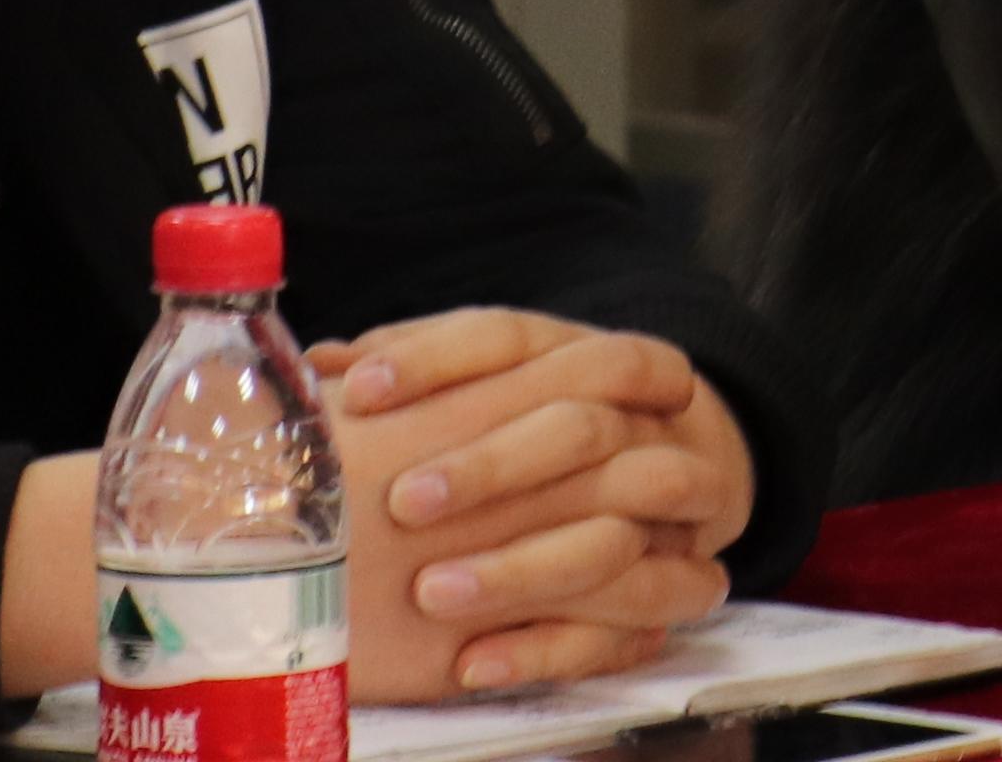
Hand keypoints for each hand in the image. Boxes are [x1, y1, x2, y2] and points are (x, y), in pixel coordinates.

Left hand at [317, 312, 755, 698]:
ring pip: (611, 534)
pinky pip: (626, 624)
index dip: (435, 360)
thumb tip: (321, 364)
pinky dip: (547, 647)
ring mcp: (663, 497)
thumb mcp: (489, 376)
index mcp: (568, 355)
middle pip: (576, 427)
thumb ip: (415, 366)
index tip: (361, 390)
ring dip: (520, 568)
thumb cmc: (546, 423)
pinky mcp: (673, 577)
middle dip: (489, 465)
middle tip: (402, 503)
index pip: (509, 338)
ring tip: (432, 593)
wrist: (681, 461)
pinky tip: (471, 663)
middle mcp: (628, 419)